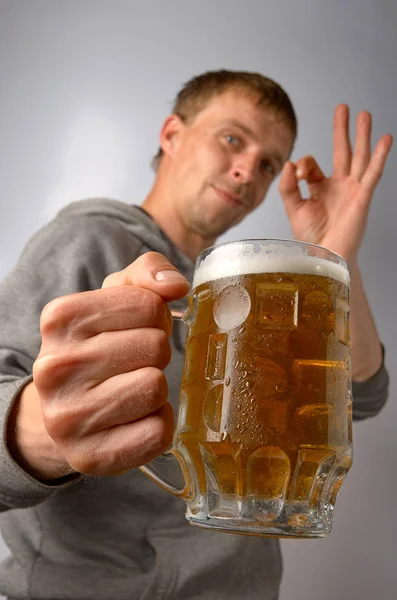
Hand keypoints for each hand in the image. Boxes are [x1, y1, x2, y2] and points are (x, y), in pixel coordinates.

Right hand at [30, 252, 189, 477]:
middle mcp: (55, 368)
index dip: (156, 317)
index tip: (138, 328)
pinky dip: (157, 423)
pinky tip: (134, 418)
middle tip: (137, 362)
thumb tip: (175, 285)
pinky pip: (158, 431)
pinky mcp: (91, 456)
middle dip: (156, 352)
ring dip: (157, 388)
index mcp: (60, 319)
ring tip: (132, 389)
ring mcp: (68, 417)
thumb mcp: (115, 298)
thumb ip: (147, 273)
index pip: (149, 306)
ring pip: (156, 387)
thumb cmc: (97, 345)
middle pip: (155, 346)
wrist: (61, 409)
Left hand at [279, 104, 392, 261]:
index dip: (303, 164)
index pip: (312, 165)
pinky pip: (372, 173)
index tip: (297, 174)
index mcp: (320, 189)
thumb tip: (289, 163)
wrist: (324, 257)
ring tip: (365, 114)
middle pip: (342, 151)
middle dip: (342, 129)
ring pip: (359, 157)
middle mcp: (338, 186)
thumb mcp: (293, 209)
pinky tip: (385, 139)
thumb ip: (288, 187)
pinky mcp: (362, 197)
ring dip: (362, 135)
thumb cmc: (310, 238)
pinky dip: (379, 156)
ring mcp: (352, 190)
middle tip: (343, 107)